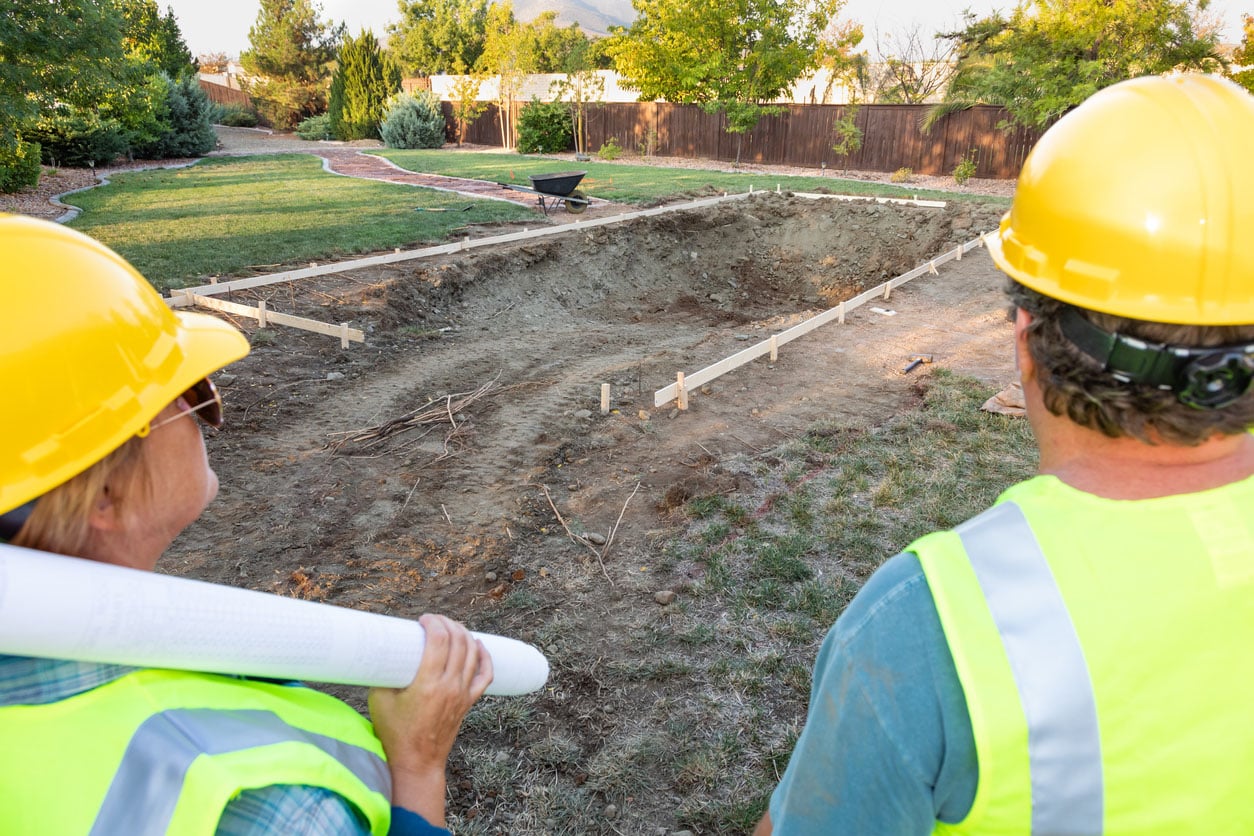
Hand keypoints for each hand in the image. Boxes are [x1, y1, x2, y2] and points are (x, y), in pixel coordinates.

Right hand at [368, 613, 493, 823]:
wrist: (417, 762)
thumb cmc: (394, 733)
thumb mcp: (379, 700)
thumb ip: (382, 675)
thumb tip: (382, 651)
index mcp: (427, 684)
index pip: (439, 641)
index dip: (434, 623)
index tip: (423, 619)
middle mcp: (449, 687)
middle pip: (458, 642)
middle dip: (448, 623)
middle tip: (435, 620)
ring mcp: (462, 694)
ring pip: (473, 653)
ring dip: (464, 634)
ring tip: (451, 626)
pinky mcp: (468, 701)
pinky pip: (485, 675)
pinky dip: (485, 656)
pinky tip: (478, 644)